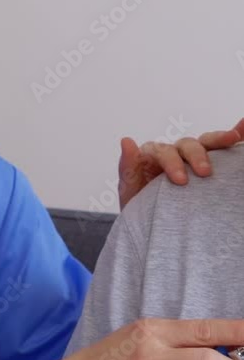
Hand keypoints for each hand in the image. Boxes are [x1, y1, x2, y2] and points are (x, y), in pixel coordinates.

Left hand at [118, 119, 243, 208]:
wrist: (151, 226)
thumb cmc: (138, 208)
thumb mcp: (129, 191)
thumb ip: (127, 167)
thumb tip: (126, 140)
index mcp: (153, 156)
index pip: (163, 151)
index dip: (172, 162)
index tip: (181, 181)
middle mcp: (174, 153)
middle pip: (186, 145)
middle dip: (196, 156)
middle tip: (204, 173)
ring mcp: (191, 158)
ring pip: (205, 143)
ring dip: (218, 140)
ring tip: (232, 141)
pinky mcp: (206, 164)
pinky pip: (220, 148)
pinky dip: (234, 135)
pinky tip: (241, 133)